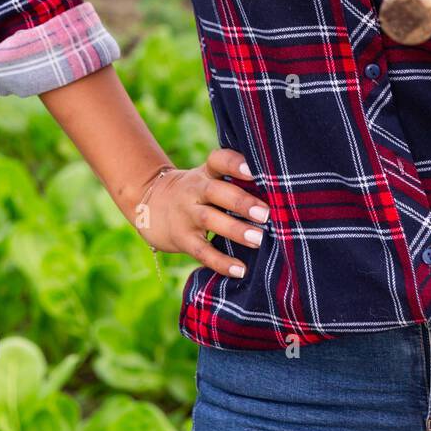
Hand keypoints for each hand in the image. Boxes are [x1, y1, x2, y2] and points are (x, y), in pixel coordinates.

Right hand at [131, 148, 268, 279]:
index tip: (253, 169)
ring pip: (210, 220)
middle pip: (216, 191)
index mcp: (206, 172)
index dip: (234, 163)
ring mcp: (186, 215)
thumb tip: (280, 193)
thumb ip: (235, 181)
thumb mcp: (208, 178)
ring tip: (259, 239)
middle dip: (241, 202)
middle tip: (266, 213)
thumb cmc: (196, 192)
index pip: (218, 160)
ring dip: (235, 230)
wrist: (149, 205)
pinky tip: (241, 269)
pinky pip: (202, 252)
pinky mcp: (182, 239)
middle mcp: (195, 190)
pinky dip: (221, 262)